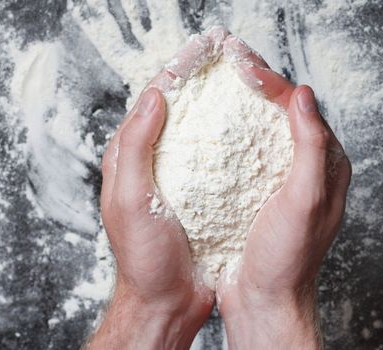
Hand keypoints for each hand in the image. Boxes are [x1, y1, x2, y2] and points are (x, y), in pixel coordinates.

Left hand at [87, 27, 228, 349]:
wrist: (166, 299)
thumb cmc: (143, 257)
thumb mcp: (129, 201)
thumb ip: (135, 148)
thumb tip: (153, 97)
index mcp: (129, 156)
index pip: (152, 99)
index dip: (176, 70)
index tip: (204, 49)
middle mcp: (154, 160)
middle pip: (177, 107)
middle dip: (201, 78)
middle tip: (230, 57)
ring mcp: (180, 175)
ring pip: (200, 127)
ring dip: (220, 102)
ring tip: (247, 82)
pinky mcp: (201, 192)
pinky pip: (217, 155)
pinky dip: (232, 136)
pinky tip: (253, 128)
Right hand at [217, 36, 351, 349]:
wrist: (264, 300)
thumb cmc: (287, 258)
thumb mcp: (305, 201)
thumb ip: (312, 148)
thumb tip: (305, 97)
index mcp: (327, 167)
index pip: (304, 111)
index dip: (276, 85)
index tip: (247, 71)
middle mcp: (307, 170)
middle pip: (284, 116)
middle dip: (259, 90)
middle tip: (231, 70)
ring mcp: (281, 182)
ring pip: (263, 133)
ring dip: (243, 110)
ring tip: (218, 92)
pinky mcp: (258, 194)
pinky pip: (247, 155)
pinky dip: (231, 138)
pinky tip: (211, 132)